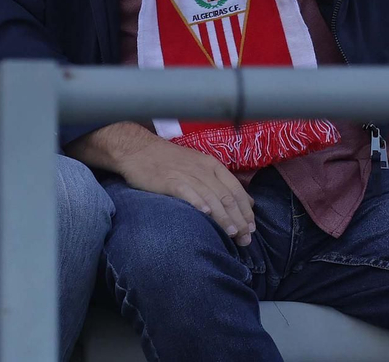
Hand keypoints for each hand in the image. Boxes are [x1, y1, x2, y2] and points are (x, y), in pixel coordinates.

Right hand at [71, 122, 255, 245]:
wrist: (137, 149)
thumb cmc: (168, 160)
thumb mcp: (198, 164)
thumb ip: (220, 182)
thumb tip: (247, 201)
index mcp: (212, 165)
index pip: (236, 190)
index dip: (246, 210)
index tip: (251, 228)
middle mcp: (202, 169)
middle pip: (226, 197)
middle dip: (239, 219)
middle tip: (245, 238)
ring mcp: (186, 174)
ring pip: (211, 197)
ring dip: (223, 217)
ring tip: (232, 233)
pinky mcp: (169, 180)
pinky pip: (187, 192)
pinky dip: (198, 203)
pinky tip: (205, 214)